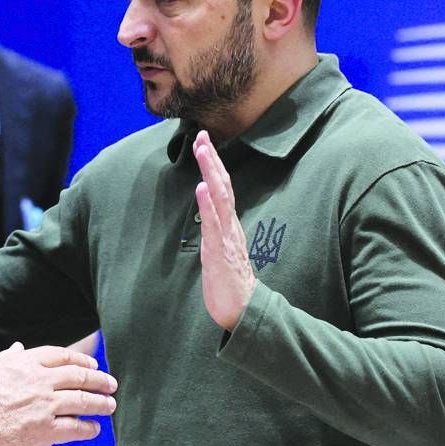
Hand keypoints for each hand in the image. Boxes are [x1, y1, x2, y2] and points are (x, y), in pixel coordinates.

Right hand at [0, 342, 116, 445]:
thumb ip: (5, 358)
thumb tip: (17, 347)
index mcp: (25, 364)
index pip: (62, 357)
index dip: (81, 361)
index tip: (92, 366)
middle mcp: (40, 381)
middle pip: (79, 377)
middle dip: (100, 380)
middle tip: (111, 384)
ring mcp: (45, 405)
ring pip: (83, 401)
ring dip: (100, 403)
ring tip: (110, 406)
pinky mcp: (46, 430)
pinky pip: (75, 427)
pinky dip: (88, 428)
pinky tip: (94, 428)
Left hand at [192, 130, 255, 330]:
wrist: (242, 310)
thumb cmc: (230, 285)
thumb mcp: (220, 253)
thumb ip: (216, 233)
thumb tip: (208, 217)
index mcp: (230, 226)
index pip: (223, 189)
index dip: (214, 165)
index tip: (205, 143)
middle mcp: (230, 226)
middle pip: (223, 186)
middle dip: (212, 159)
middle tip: (202, 135)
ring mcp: (226, 237)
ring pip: (220, 198)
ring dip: (210, 171)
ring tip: (202, 150)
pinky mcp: (220, 251)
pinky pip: (213, 223)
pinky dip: (207, 203)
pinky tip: (201, 187)